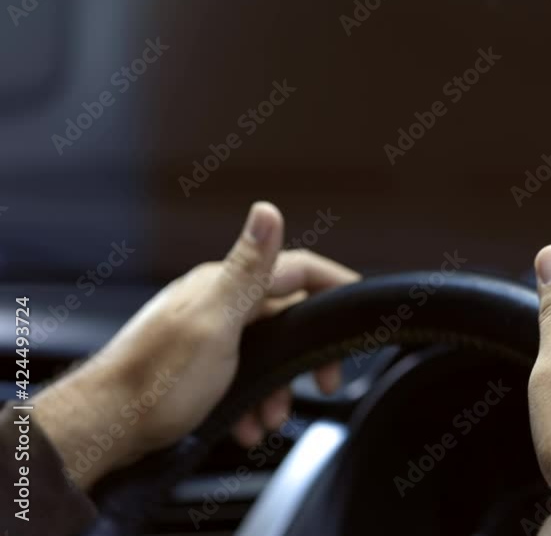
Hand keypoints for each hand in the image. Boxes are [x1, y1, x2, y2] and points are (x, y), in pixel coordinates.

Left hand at [34, 202, 358, 489]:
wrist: (103, 428)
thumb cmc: (155, 382)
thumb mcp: (216, 324)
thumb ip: (248, 271)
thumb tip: (267, 210)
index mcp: (223, 286)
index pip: (294, 268)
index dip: (332, 282)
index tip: (359, 300)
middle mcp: (216, 302)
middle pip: (284, 317)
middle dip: (304, 354)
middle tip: (323, 382)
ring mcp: (206, 333)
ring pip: (264, 351)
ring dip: (276, 387)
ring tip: (269, 416)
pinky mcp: (196, 365)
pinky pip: (241, 375)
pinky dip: (251, 400)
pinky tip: (245, 422)